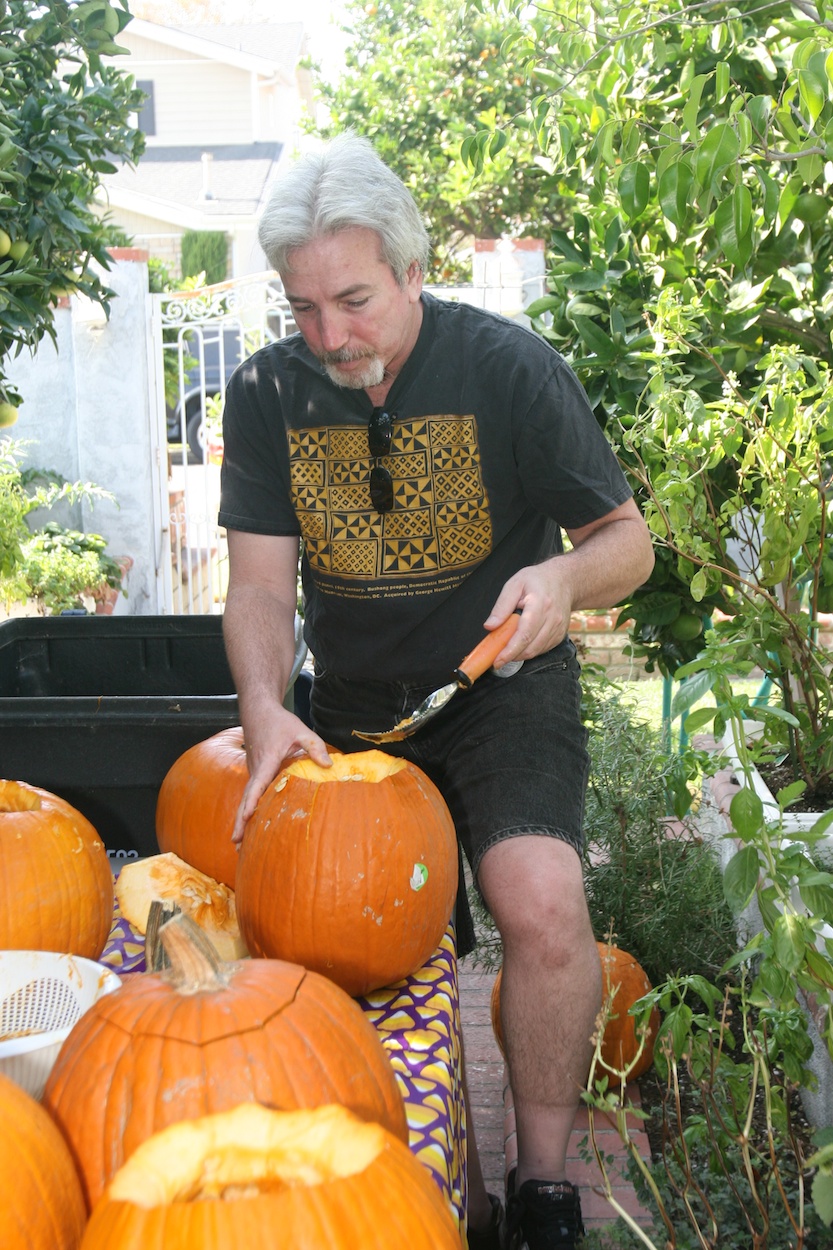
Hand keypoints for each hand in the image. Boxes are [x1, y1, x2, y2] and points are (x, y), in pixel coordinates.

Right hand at [232, 703, 331, 844]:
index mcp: (266, 762)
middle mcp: (256, 770)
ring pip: (247, 799)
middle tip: (237, 844)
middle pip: (246, 799)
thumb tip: (329, 766)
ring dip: (242, 819)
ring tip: (241, 844)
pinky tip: (251, 825)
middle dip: (240, 821)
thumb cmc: (279, 722)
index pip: (257, 785)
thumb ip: (315, 747)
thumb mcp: (301, 731)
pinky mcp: (255, 773)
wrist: (258, 712)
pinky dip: (248, 810)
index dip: (251, 802)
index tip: (246, 817)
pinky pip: (251, 794)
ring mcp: (253, 772)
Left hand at [483, 560, 572, 666]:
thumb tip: (490, 626)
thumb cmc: (537, 580)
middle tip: (497, 658)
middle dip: (511, 656)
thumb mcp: (514, 584)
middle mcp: (553, 618)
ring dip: (520, 655)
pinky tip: (521, 644)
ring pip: (536, 651)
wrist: (564, 580)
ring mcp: (559, 628)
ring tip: (507, 650)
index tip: (496, 660)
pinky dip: (530, 651)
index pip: (524, 634)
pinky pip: (543, 649)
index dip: (509, 651)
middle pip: (530, 647)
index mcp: (540, 604)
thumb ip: (502, 606)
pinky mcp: (560, 634)